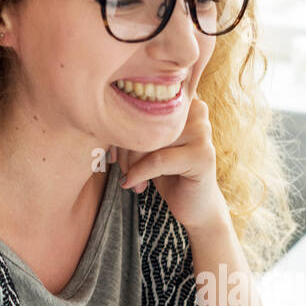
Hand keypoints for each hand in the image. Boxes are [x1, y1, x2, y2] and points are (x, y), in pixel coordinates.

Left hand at [111, 96, 228, 235]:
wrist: (196, 206)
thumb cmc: (168, 172)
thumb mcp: (149, 145)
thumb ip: (135, 125)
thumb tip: (103, 118)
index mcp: (183, 99)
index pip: (140, 102)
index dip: (121, 125)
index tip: (113, 151)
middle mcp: (196, 109)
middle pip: (144, 119)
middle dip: (125, 148)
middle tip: (122, 170)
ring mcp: (202, 131)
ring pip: (149, 140)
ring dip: (131, 164)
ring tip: (130, 179)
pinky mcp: (202, 155)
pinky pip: (157, 160)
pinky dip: (140, 174)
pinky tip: (134, 185)